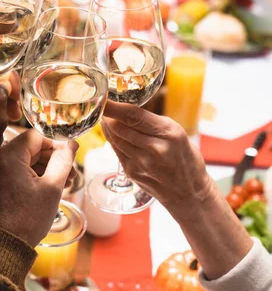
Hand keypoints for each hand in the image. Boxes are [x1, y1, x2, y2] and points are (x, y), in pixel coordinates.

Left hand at [0, 129, 77, 246]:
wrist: (1, 249)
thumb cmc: (26, 219)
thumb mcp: (51, 188)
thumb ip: (63, 161)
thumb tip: (71, 144)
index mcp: (7, 155)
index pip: (37, 136)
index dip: (57, 143)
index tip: (72, 154)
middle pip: (30, 147)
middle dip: (53, 158)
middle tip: (71, 173)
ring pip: (24, 160)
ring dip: (45, 168)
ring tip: (64, 184)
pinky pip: (15, 170)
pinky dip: (32, 176)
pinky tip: (48, 187)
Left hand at [102, 101, 252, 281]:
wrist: (189, 193)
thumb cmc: (185, 158)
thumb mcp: (176, 133)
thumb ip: (151, 122)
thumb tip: (123, 108)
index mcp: (169, 133)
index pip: (133, 115)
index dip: (114, 106)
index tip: (104, 97)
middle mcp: (155, 148)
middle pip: (120, 127)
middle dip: (107, 114)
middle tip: (102, 104)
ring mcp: (142, 163)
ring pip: (115, 138)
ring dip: (107, 126)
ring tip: (105, 116)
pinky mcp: (132, 173)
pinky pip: (116, 151)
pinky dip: (112, 139)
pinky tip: (112, 132)